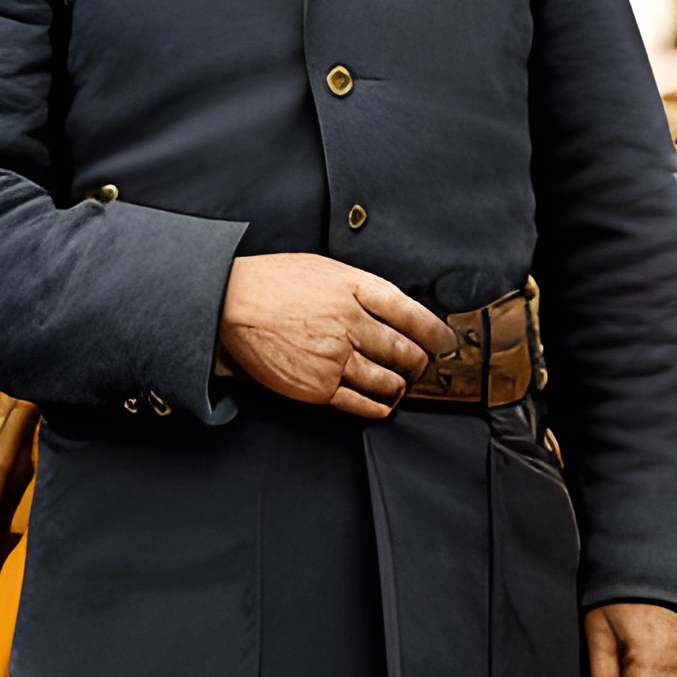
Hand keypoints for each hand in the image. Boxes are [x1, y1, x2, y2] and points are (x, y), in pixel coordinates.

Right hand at [217, 253, 453, 420]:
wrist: (231, 303)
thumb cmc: (276, 282)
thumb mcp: (327, 270)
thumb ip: (363, 289)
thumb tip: (395, 310)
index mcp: (357, 291)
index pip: (414, 316)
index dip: (436, 334)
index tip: (444, 343)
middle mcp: (352, 325)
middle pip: (406, 352)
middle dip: (420, 363)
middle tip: (420, 367)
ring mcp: (336, 358)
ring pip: (389, 382)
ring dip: (401, 386)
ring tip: (400, 385)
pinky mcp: (318, 386)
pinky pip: (361, 403)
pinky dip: (379, 407)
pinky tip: (382, 405)